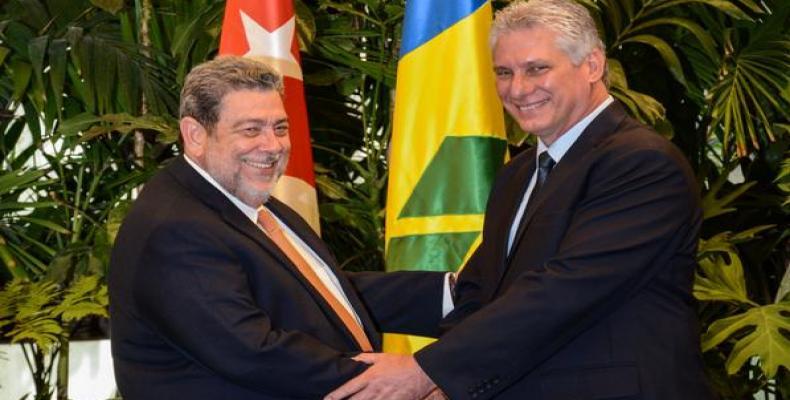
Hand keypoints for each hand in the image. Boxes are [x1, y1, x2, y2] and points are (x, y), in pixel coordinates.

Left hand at [324, 353, 438, 399]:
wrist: (421, 372)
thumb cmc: (401, 363)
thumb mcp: (382, 357)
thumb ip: (365, 359)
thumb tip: (352, 359)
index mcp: (369, 377)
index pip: (348, 388)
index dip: (336, 395)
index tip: (327, 399)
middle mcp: (374, 390)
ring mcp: (383, 399)